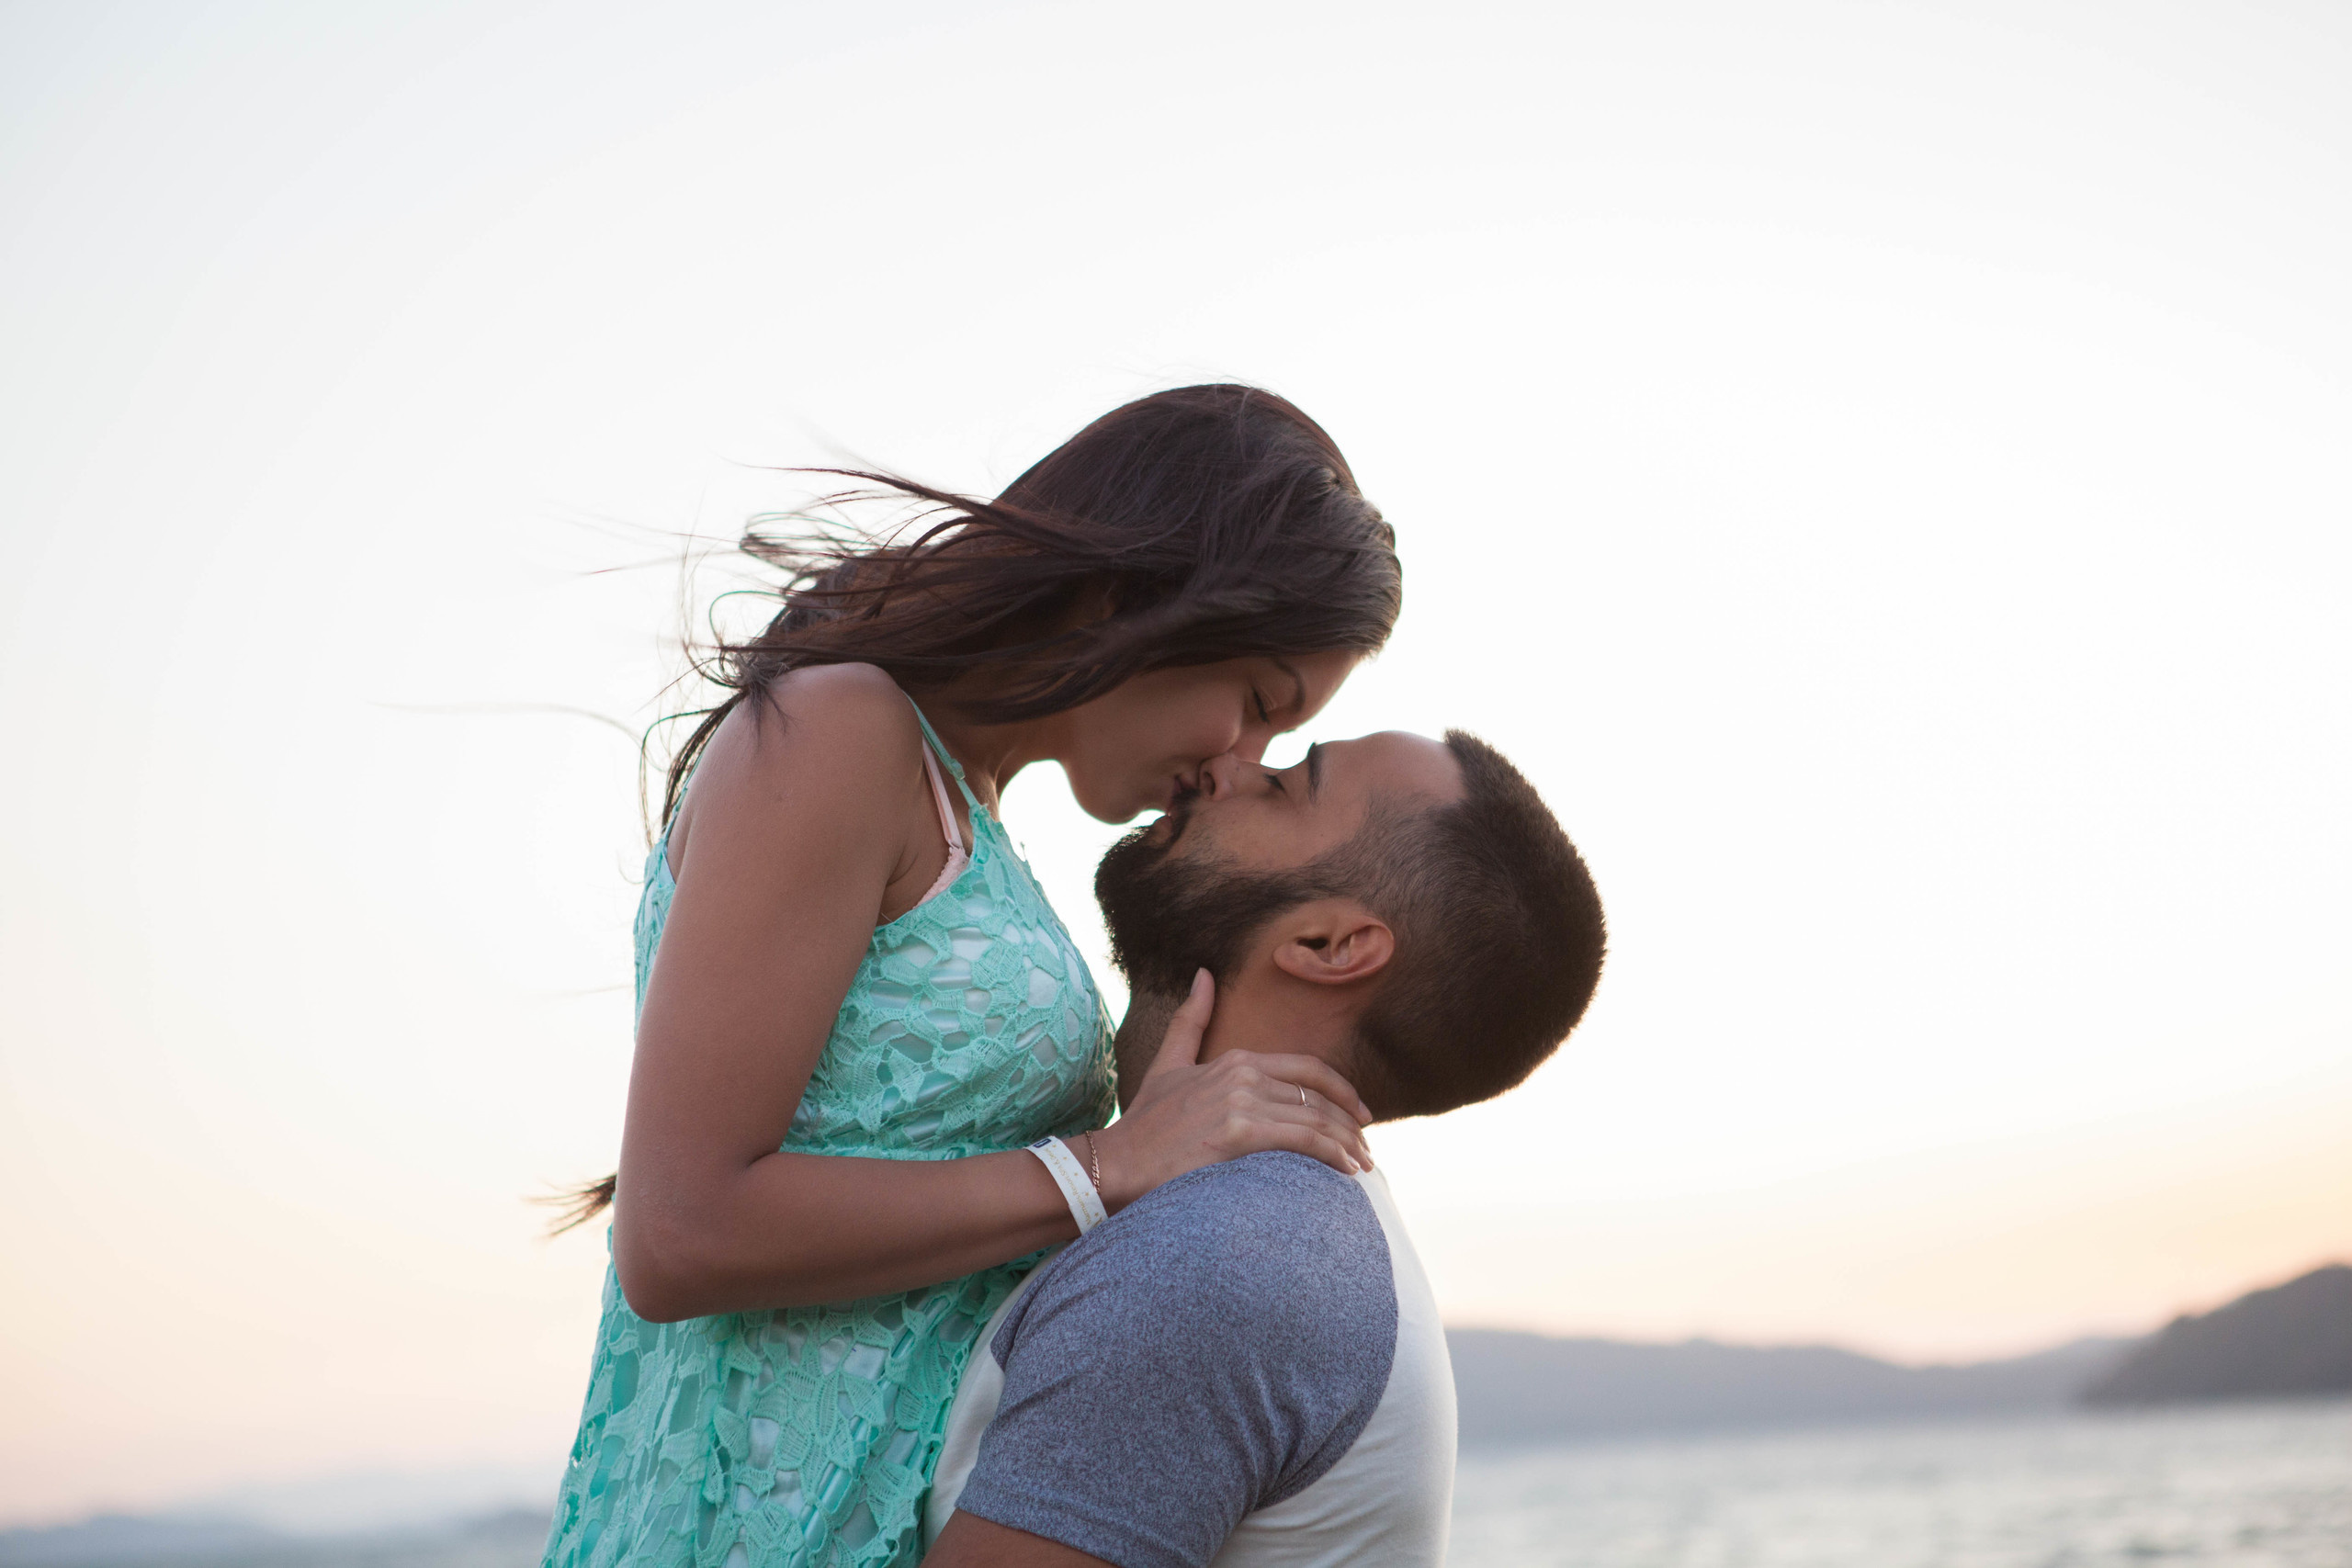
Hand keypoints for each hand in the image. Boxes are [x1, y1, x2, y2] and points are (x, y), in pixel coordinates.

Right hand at [1090, 970, 1375, 1210]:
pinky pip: (1303, 1141)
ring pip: (1315, 1120)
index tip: (1362, 1115)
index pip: (1308, 1069)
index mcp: (1236, 1059)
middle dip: (1350, 1125)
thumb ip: (1189, 1021)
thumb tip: (1204, 973)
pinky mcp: (1239, 1133)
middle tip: (1367, 1150)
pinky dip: (1332, 1155)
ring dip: (1347, 1145)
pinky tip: (1346, 1172)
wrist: (1116, 1163)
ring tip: (1362, 1166)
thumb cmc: (1143, 1124)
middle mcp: (1243, 1074)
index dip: (1342, 1091)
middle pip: (1317, 1097)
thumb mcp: (1167, 1065)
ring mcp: (1241, 1102)